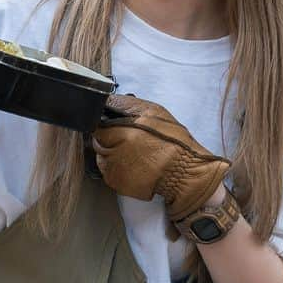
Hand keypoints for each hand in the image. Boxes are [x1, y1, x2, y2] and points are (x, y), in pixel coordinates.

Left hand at [91, 94, 230, 221]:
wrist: (183, 173)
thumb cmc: (174, 143)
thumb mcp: (154, 112)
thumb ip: (127, 105)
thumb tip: (108, 101)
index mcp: (127, 128)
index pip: (98, 120)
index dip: (107, 123)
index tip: (113, 126)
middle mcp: (117, 147)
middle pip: (98, 138)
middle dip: (109, 138)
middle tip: (128, 142)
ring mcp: (114, 165)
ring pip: (101, 155)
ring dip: (111, 154)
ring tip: (133, 156)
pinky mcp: (114, 181)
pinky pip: (107, 171)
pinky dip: (116, 169)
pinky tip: (133, 167)